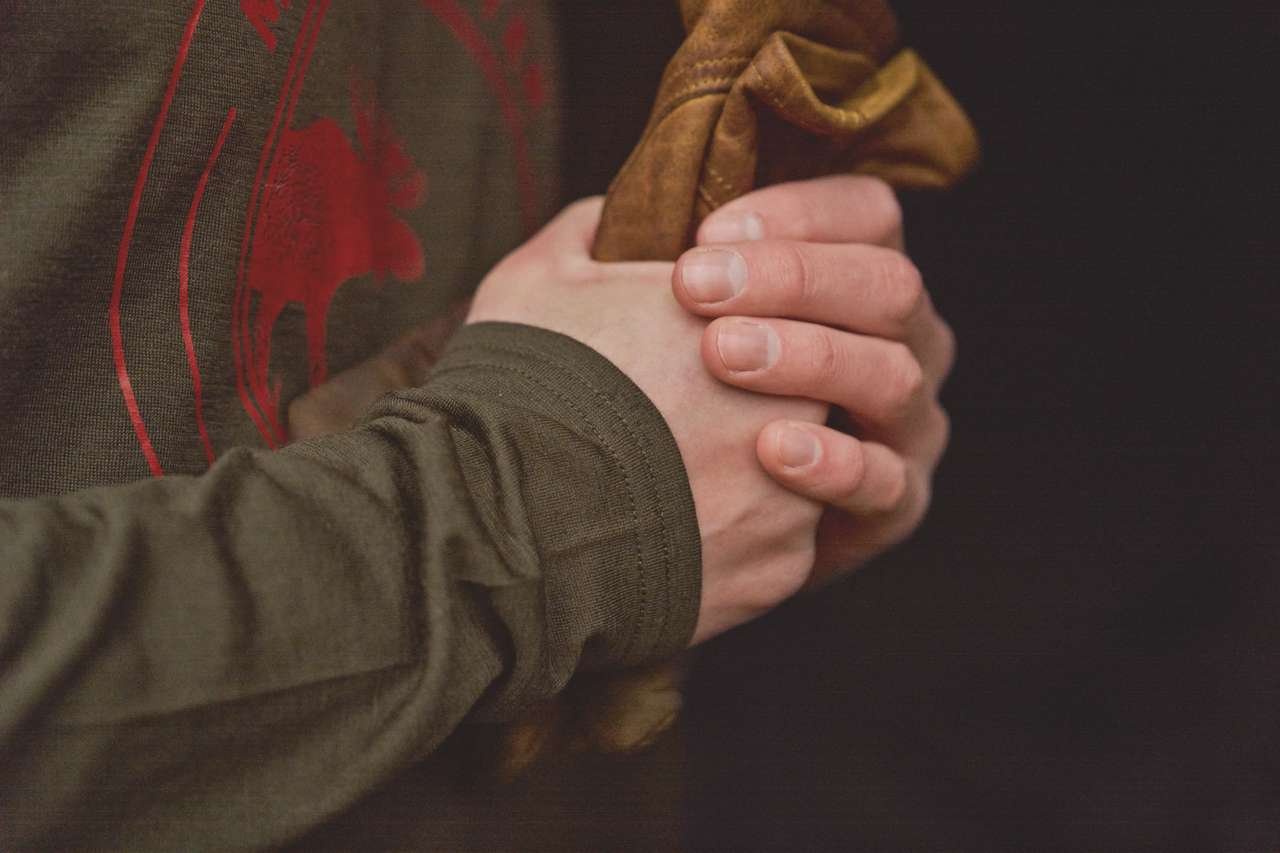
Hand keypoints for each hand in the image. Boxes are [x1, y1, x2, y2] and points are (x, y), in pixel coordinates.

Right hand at [468, 198, 825, 642]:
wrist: (501, 527)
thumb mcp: (539, 279)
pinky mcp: (779, 570)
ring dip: (747, 479)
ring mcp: (791, 495)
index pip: (779, 311)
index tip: (682, 357)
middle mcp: (790, 404)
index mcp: (743, 319)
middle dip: (747, 408)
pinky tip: (671, 537)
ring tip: (665, 486)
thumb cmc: (519, 392)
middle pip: (797, 396)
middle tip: (676, 424)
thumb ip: (598, 230)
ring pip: (794, 478)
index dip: (728, 332)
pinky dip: (733, 546)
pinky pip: (773, 551)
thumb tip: (619, 219)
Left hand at [672, 175, 954, 584]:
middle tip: (695, 287)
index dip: (798, 214)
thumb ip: (648, 260)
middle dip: (793, 278)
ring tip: (721, 356)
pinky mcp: (896, 504)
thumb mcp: (660, 317)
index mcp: (856, 280)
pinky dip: (835, 462)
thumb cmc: (672, 399)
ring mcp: (907, 424)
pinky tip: (771, 450)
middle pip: (888, 285)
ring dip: (808, 358)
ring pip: (893, 373)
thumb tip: (612, 216)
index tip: (705, 231)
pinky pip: (887, 481)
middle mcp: (902, 342)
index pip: (867, 215)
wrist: (688, 523)